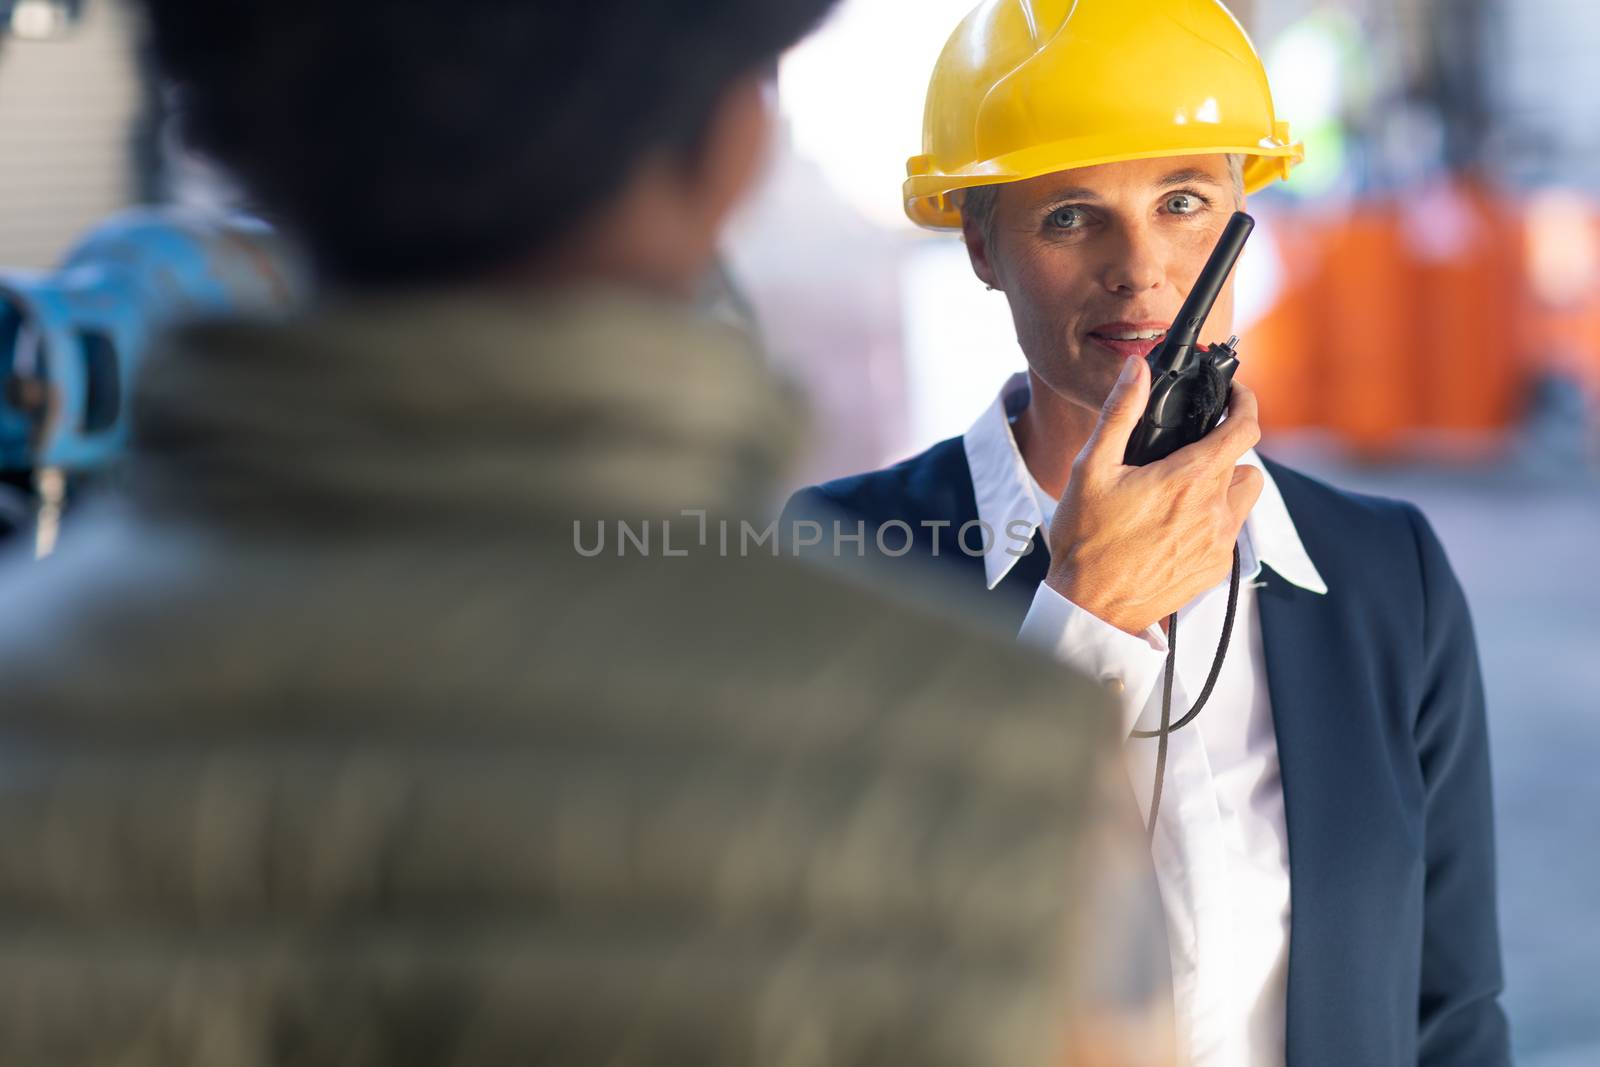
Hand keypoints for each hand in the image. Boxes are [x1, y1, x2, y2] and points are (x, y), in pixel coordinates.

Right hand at [1043, 356, 1263, 634]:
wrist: (1090, 608)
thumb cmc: (1086, 540)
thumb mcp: (1091, 468)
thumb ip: (1119, 413)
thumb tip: (1135, 370)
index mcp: (1190, 479)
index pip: (1245, 428)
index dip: (1245, 403)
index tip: (1234, 395)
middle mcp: (1215, 511)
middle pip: (1246, 464)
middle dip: (1224, 452)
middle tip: (1187, 456)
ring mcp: (1218, 544)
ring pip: (1244, 500)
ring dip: (1225, 488)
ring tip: (1183, 494)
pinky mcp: (1215, 570)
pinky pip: (1229, 534)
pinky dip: (1212, 522)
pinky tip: (1175, 528)